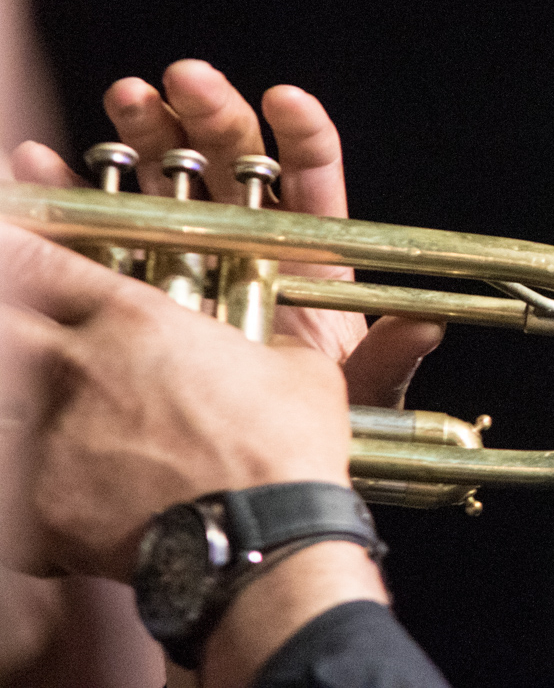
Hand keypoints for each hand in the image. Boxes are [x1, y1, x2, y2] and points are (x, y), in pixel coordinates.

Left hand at [0, 222, 350, 580]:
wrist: (264, 535)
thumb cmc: (284, 449)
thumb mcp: (299, 370)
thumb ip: (264, 347)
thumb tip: (269, 353)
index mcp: (137, 322)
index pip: (44, 265)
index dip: (15, 249)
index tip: (6, 243)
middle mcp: (79, 369)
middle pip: (5, 330)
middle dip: (11, 328)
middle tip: (27, 341)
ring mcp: (50, 437)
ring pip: (4, 409)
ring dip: (21, 415)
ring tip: (44, 428)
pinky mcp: (40, 507)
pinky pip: (14, 496)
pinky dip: (31, 502)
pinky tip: (62, 512)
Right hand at [8, 59, 441, 406]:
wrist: (244, 467)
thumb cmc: (314, 421)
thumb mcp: (361, 392)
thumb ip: (390, 360)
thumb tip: (426, 327)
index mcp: (307, 250)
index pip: (311, 173)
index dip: (301, 130)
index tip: (284, 98)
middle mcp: (247, 236)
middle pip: (232, 156)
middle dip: (210, 111)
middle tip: (183, 79)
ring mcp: (186, 249)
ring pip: (170, 173)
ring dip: (146, 129)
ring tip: (126, 96)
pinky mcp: (130, 275)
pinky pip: (102, 223)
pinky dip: (71, 189)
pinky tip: (44, 160)